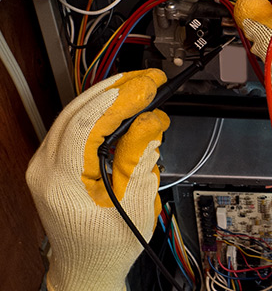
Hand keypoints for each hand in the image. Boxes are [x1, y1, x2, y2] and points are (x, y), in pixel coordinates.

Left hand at [26, 69, 169, 290]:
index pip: (87, 123)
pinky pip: (76, 125)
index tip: (148, 86)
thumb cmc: (106, 246)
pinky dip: (101, 111)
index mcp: (61, 181)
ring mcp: (46, 163)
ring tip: (141, 86)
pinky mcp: (55, 161)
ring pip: (75, 113)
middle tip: (150, 80)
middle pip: (78, 110)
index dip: (120, 99)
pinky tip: (122, 104)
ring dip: (109, 96)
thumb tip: (151, 121)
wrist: (87, 267)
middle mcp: (45, 167)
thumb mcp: (134, 203)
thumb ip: (140, 158)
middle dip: (117, 89)